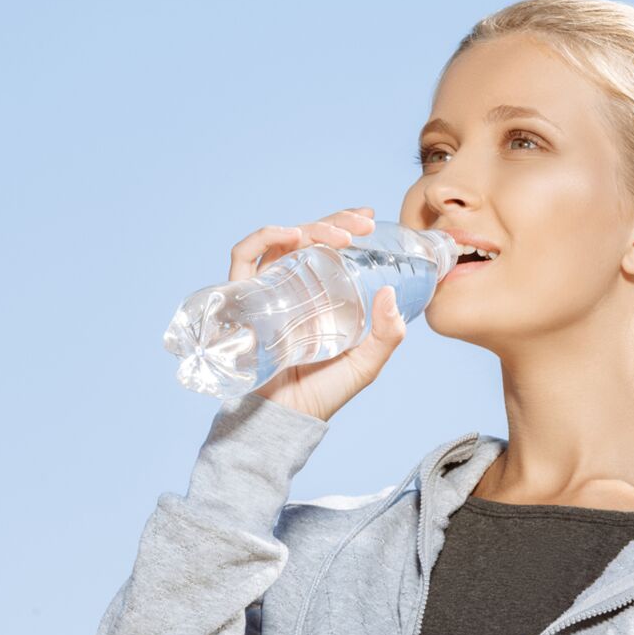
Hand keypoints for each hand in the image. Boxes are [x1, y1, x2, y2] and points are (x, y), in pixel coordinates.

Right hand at [227, 206, 405, 421]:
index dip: (343, 225)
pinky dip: (262, 239)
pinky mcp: (243, 300)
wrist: (286, 418)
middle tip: (360, 224)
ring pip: (281, 242)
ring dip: (308, 228)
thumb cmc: (322, 393)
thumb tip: (391, 294)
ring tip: (336, 236)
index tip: (366, 216)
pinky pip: (243, 259)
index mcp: (319, 295)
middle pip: (307, 238)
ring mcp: (267, 291)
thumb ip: (387, 336)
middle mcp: (292, 287)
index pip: (327, 247)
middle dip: (333, 222)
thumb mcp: (365, 364)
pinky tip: (288, 236)